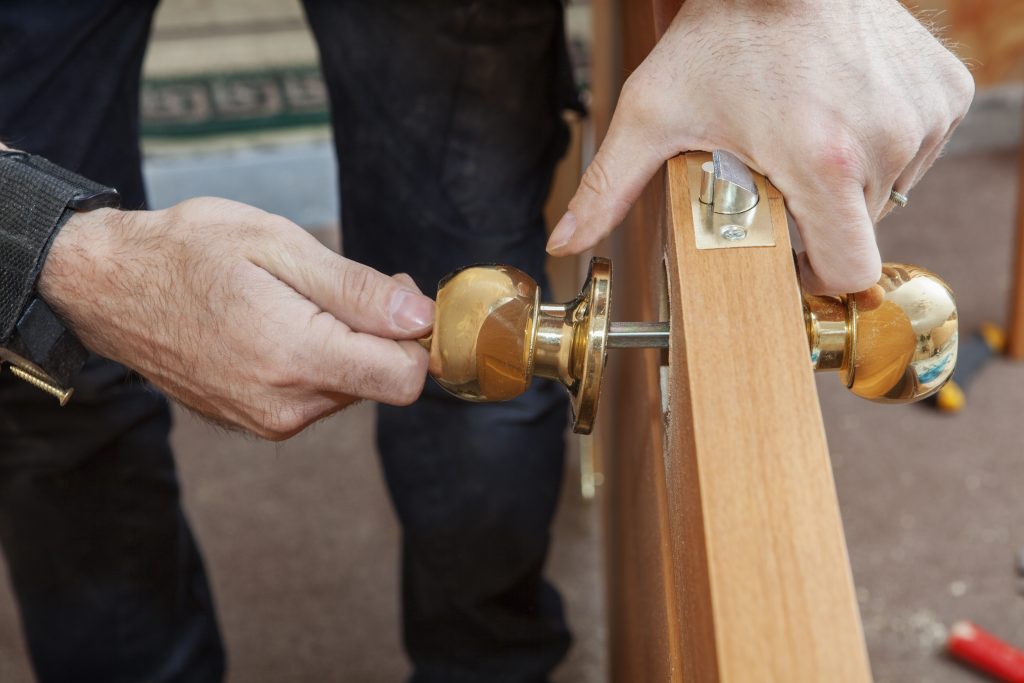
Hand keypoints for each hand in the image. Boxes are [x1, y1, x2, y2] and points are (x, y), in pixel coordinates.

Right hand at [38, 197, 432, 439]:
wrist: (108, 288)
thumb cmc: (187, 252)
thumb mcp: (277, 245)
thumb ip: (357, 289)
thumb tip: (421, 317)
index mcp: (294, 356)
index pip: (403, 379)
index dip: (416, 337)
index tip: (399, 297)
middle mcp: (285, 404)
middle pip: (381, 383)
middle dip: (381, 335)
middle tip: (344, 283)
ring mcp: (268, 421)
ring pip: (351, 389)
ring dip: (347, 346)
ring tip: (302, 299)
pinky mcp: (257, 423)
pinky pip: (317, 396)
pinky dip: (318, 361)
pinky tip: (284, 324)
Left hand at [547, 0, 974, 293]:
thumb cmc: (725, 31)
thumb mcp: (655, 111)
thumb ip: (609, 186)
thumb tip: (567, 242)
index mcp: (822, 163)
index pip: (848, 272)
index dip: (814, 272)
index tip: (791, 253)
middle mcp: (885, 143)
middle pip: (860, 230)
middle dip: (819, 214)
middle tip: (780, 169)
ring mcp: (923, 117)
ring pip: (890, 189)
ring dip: (850, 177)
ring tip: (808, 131)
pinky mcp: (946, 93)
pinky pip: (919, 147)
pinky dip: (883, 139)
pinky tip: (843, 107)